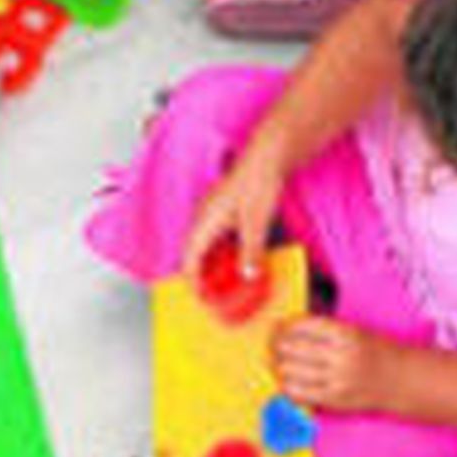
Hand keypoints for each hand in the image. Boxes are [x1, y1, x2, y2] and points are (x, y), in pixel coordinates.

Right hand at [182, 142, 284, 288]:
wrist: (267, 156)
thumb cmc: (258, 181)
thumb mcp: (256, 222)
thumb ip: (250, 252)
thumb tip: (247, 276)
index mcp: (205, 221)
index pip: (189, 259)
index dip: (193, 281)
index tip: (201, 300)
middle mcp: (204, 216)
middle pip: (194, 253)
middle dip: (201, 276)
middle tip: (213, 296)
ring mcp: (213, 211)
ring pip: (205, 245)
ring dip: (212, 265)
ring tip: (226, 283)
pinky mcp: (225, 208)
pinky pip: (216, 237)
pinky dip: (222, 252)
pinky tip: (238, 259)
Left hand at [271, 314, 379, 412]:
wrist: (401, 379)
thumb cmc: (375, 351)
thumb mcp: (354, 330)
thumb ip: (324, 329)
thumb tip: (289, 327)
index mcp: (345, 333)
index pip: (302, 326)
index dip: (284, 326)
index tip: (277, 327)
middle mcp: (340, 356)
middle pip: (293, 348)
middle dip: (277, 346)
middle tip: (272, 345)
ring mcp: (338, 379)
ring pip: (292, 372)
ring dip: (280, 366)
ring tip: (278, 363)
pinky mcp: (335, 400)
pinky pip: (301, 394)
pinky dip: (288, 388)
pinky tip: (286, 382)